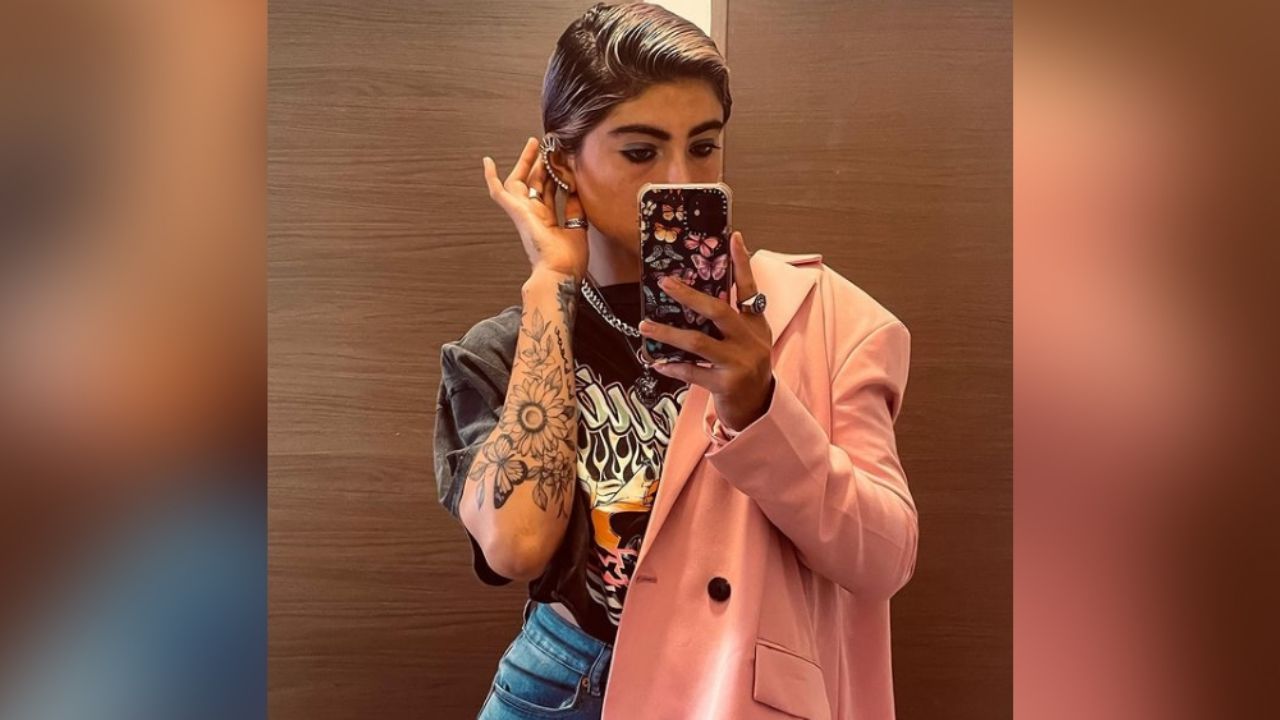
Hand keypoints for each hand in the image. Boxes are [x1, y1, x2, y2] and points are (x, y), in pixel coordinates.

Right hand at [482, 137, 588, 279]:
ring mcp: (523, 213)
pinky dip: (491, 177)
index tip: (563, 161)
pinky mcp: (516, 212)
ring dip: (526, 162)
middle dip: (540, 163)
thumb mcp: (578, 228)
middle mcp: (533, 216)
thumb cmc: (568, 261)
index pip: (550, 193)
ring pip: (519, 182)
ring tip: (534, 143)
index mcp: (547, 222)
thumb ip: (575, 209)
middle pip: (534, 183)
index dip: (555, 176)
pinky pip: (498, 192)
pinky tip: (487, 161)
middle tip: (547, 145)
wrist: (559, 273)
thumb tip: (576, 190)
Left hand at [638, 231, 774, 430]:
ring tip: (645, 326)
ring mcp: (739, 363)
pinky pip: (692, 371)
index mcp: (756, 324)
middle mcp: (750, 340)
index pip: (749, 288)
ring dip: (667, 333)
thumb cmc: (745, 368)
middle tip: (665, 283)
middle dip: (689, 295)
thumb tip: (694, 295)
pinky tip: (656, 361)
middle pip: (718, 310)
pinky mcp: (726, 384)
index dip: (742, 263)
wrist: (757, 407)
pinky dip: (672, 366)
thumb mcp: (747, 339)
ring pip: (698, 342)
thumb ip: (730, 318)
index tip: (733, 237)